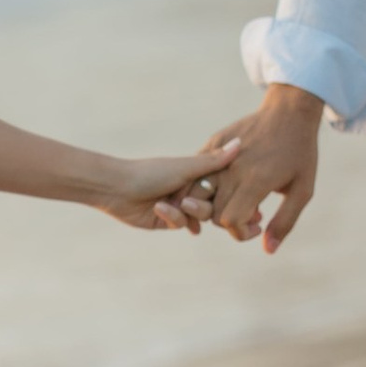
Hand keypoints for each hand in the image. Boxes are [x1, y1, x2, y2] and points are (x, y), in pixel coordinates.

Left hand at [96, 142, 239, 231]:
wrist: (117, 187)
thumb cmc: (151, 172)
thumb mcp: (186, 167)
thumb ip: (214, 161)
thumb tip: (241, 142)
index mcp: (195, 173)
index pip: (222, 186)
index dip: (233, 194)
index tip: (248, 204)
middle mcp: (189, 189)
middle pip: (212, 204)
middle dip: (206, 207)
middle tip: (195, 203)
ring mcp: (179, 205)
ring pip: (197, 216)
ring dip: (187, 213)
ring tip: (174, 205)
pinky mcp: (167, 220)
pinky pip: (181, 224)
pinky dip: (174, 218)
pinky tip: (164, 211)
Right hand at [190, 85, 325, 251]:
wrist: (289, 112)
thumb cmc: (300, 153)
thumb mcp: (302, 191)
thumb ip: (284, 222)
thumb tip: (268, 250)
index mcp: (255, 180)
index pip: (229, 220)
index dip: (240, 232)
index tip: (257, 225)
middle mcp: (232, 168)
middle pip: (212, 211)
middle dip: (229, 221)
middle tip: (251, 213)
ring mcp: (219, 154)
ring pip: (197, 192)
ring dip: (210, 205)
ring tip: (234, 201)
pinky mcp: (213, 143)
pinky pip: (197, 172)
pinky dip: (203, 185)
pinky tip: (224, 186)